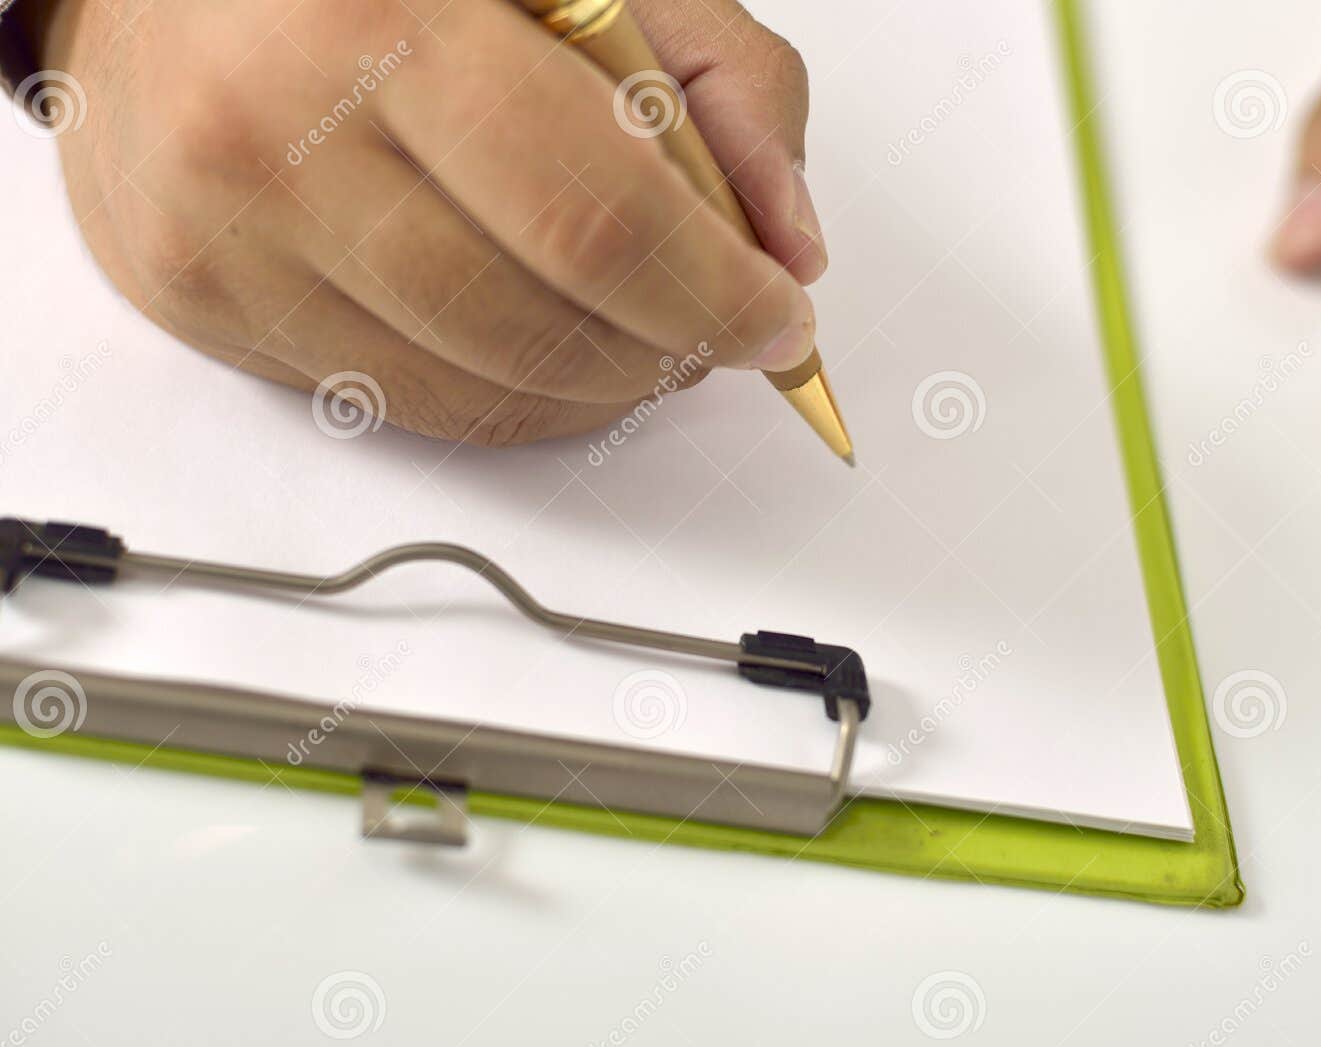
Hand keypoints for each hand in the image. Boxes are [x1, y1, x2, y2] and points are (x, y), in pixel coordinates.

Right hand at [29, 0, 826, 444]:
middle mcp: (279, 138)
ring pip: (475, 393)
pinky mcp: (201, 306)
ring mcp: (226, 238)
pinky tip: (535, 339)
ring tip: (635, 332)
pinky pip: (403, 404)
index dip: (714, 296)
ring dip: (595, 389)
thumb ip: (716, 81)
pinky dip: (505, 396)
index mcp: (383, 20)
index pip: (598, 220)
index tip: (777, 325)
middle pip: (538, 329)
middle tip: (715, 329)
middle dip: (666, 353)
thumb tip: (789, 245)